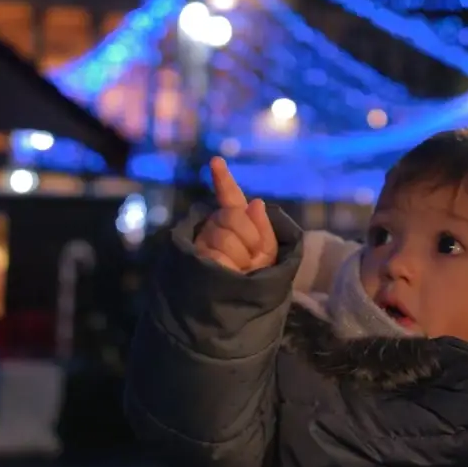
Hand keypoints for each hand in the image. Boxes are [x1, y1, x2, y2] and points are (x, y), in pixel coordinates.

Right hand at [193, 157, 277, 273]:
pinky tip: (228, 274)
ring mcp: (205, 241)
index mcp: (237, 220)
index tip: (216, 161)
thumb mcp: (270, 253)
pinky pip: (217, 255)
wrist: (243, 304)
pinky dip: (230, 267)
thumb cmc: (258, 277)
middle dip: (251, 238)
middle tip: (253, 259)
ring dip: (241, 257)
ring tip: (241, 270)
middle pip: (234, 217)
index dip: (223, 180)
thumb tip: (255, 202)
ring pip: (225, 237)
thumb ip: (264, 228)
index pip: (230, 197)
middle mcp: (216, 226)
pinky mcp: (197, 258)